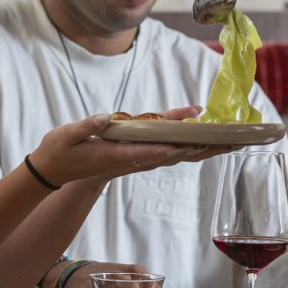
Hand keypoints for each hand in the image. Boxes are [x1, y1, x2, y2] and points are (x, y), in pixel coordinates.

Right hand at [27, 113, 224, 186]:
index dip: (170, 148)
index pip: (146, 152)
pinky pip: (167, 152)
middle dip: (201, 149)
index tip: (192, 145)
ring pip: (174, 155)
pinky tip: (202, 141)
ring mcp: (134, 159)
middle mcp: (129, 160)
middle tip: (231, 143)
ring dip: (201, 150)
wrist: (55, 171)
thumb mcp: (65, 136)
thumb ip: (85, 126)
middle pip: (172, 155)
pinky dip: (187, 146)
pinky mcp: (135, 156)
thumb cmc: (59, 151)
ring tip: (228, 142)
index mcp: (113, 155)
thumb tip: (104, 117)